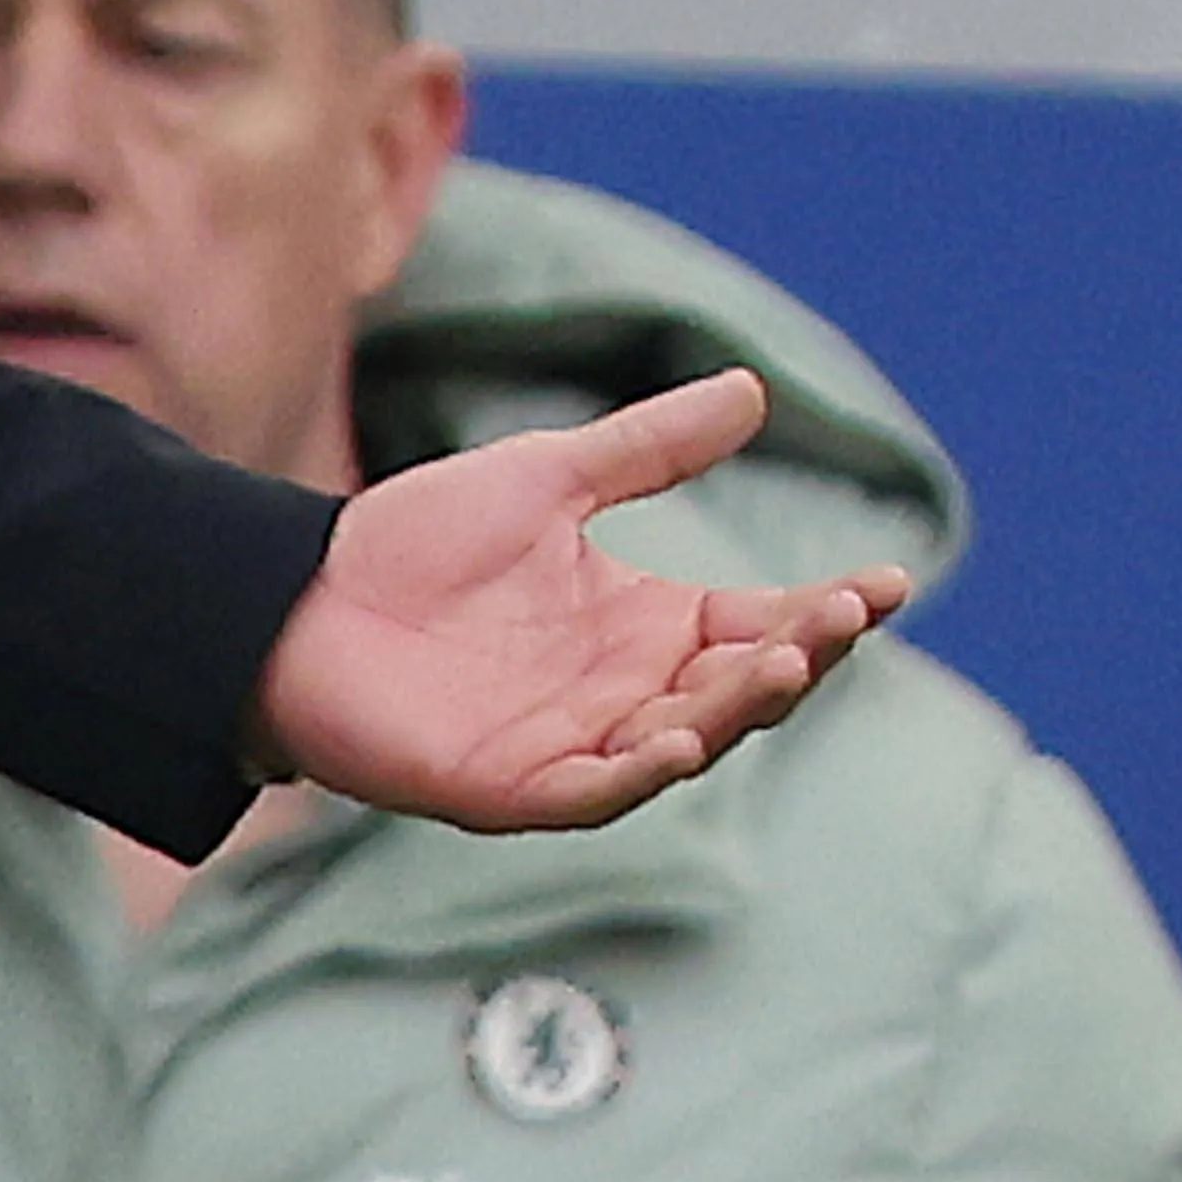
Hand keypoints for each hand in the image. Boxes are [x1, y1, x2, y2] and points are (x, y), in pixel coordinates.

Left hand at [248, 371, 903, 835]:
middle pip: (742, 688)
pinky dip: (641, 770)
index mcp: (648, 625)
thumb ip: (648, 448)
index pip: (764, 622)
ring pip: (687, 740)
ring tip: (778, 664)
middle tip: (839, 618)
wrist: (294, 597)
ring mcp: (575, 745)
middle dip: (798, 656)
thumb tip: (752, 391)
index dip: (827, 610)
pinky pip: (597, 790)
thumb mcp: (547, 479)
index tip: (887, 582)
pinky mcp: (513, 787)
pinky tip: (679, 737)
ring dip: (736, 709)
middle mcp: (627, 692)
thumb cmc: (413, 544)